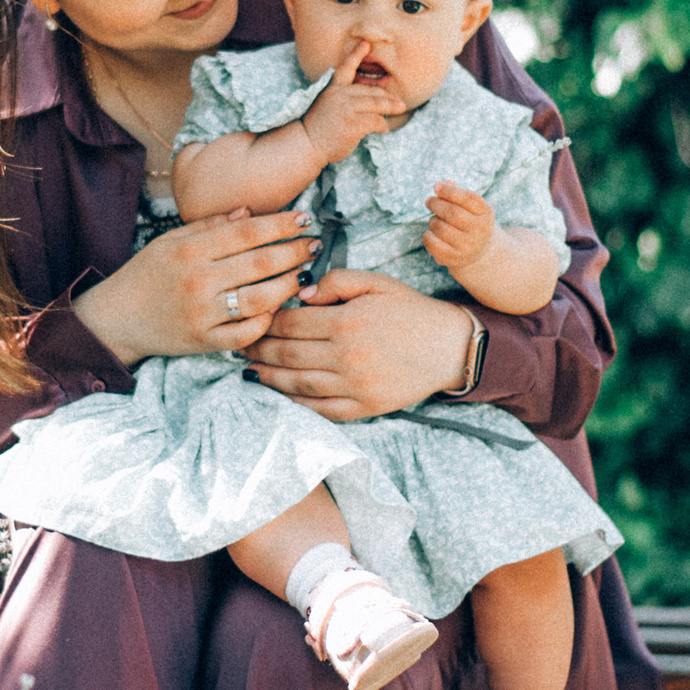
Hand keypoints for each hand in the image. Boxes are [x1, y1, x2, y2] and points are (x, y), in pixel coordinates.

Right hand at [74, 208, 322, 365]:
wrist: (116, 318)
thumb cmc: (146, 274)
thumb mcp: (170, 240)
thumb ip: (208, 225)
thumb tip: (248, 211)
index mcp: (190, 250)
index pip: (246, 232)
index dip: (280, 224)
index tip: (304, 219)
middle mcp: (198, 281)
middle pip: (260, 264)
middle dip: (294, 252)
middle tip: (313, 245)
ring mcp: (202, 314)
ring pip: (260, 300)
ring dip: (288, 286)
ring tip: (303, 275)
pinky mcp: (204, 341)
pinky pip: (246, 334)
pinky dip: (266, 323)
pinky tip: (277, 310)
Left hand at [243, 268, 473, 420]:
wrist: (449, 347)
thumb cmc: (410, 310)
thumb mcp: (377, 282)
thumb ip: (336, 281)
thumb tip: (302, 293)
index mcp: (347, 321)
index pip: (291, 322)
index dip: (265, 322)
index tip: (251, 319)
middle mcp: (347, 355)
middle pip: (287, 354)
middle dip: (258, 349)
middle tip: (239, 346)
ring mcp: (354, 384)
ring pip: (298, 383)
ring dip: (268, 378)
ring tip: (250, 370)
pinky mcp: (364, 406)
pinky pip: (320, 409)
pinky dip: (295, 404)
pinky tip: (279, 395)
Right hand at [299, 43, 405, 162]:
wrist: (306, 144)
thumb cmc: (319, 127)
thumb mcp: (328, 105)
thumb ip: (345, 99)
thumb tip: (373, 99)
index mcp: (333, 89)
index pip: (346, 68)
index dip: (356, 55)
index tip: (366, 43)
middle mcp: (340, 95)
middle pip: (371, 91)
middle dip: (388, 96)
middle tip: (400, 102)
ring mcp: (346, 109)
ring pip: (377, 104)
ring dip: (391, 107)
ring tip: (400, 108)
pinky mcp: (352, 124)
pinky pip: (376, 121)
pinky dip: (382, 125)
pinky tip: (382, 130)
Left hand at [423, 182, 495, 271]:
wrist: (478, 251)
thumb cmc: (469, 221)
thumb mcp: (469, 206)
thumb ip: (456, 193)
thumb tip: (441, 184)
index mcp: (486, 213)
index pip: (469, 198)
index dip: (450, 191)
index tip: (436, 187)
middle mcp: (480, 230)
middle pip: (452, 213)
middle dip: (436, 204)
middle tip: (429, 201)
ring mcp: (468, 246)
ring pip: (440, 227)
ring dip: (432, 220)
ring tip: (435, 220)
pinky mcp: (454, 258)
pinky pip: (433, 243)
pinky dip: (427, 235)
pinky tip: (432, 233)